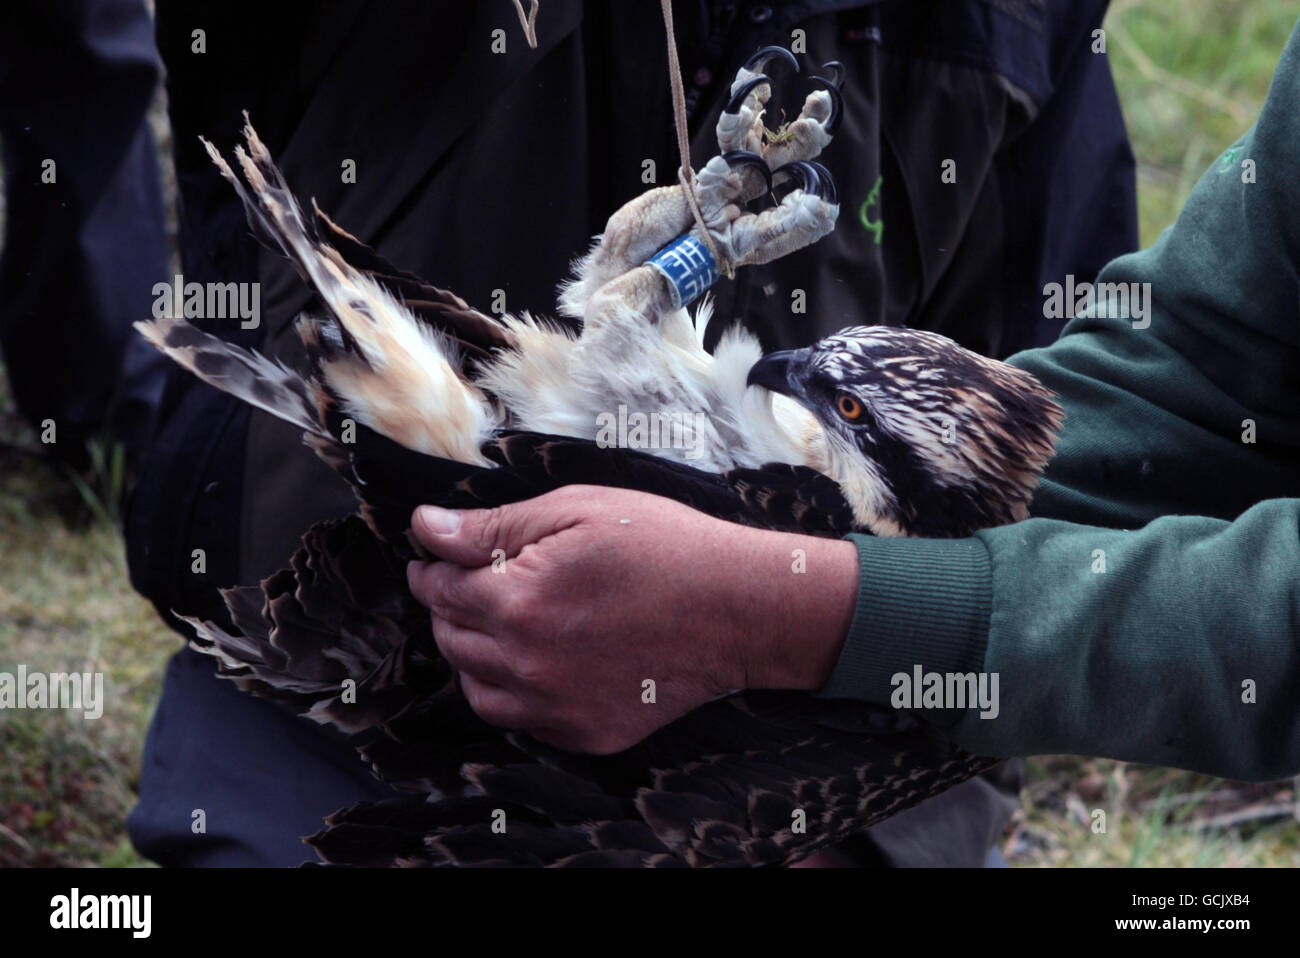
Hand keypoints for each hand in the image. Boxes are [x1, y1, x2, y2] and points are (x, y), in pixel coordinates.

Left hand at [406, 485, 858, 753]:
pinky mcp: (583, 734)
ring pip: (474, 686)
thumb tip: (425, 528)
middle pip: (450, 639)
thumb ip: (493, 527)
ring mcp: (556, 708)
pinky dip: (509, 690)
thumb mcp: (577, 511)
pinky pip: (517, 719)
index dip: (433, 567)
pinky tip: (534, 658)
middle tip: (470, 581)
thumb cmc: (663, 546)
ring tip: (500, 620)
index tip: (437, 556)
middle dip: (450, 606)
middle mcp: (528, 665)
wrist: (739, 608)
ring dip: (473, 651)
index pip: (440, 590)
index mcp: (518, 602)